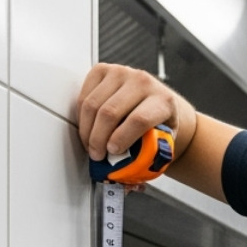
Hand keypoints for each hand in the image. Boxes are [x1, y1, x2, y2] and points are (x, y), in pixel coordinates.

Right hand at [77, 64, 192, 162]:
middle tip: (96, 155)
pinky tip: (88, 128)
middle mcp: (143, 82)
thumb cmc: (162, 124)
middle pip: (110, 113)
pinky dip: (82, 116)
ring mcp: (122, 73)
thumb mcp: (164, 142)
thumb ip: (150, 155)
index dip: (121, 138)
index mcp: (163, 101)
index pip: (138, 120)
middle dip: (98, 139)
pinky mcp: (103, 70)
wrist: (161, 101)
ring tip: (91, 145)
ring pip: (93, 104)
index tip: (111, 152)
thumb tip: (130, 177)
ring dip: (88, 130)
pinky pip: (84, 95)